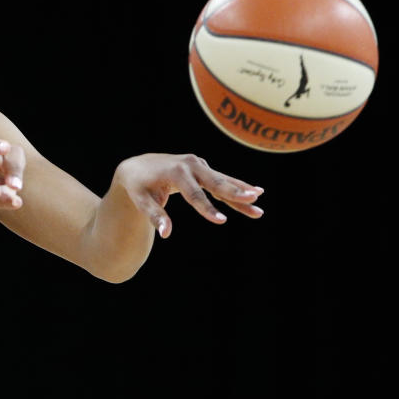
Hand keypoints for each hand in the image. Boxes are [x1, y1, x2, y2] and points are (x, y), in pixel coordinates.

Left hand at [115, 153, 263, 237]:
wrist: (139, 166)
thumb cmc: (139, 186)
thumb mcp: (142, 201)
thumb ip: (154, 215)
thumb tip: (166, 234)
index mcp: (175, 171)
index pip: (194, 194)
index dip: (207, 209)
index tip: (221, 222)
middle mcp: (190, 165)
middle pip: (215, 182)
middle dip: (234, 192)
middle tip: (253, 199)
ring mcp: (198, 166)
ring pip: (223, 181)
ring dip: (241, 191)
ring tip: (260, 200)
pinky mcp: (203, 170)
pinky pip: (222, 181)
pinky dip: (237, 188)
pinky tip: (254, 194)